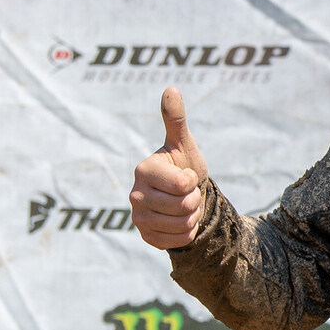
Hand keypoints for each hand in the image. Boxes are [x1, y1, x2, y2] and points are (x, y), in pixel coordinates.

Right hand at [129, 86, 209, 249]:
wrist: (186, 197)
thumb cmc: (184, 167)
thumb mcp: (184, 144)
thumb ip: (176, 119)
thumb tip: (171, 88)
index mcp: (143, 170)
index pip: (184, 185)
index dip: (193, 181)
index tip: (185, 175)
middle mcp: (134, 195)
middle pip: (184, 206)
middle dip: (194, 200)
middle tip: (186, 193)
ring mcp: (138, 217)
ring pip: (183, 224)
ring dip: (192, 216)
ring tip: (183, 205)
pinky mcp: (146, 237)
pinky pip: (179, 240)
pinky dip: (188, 232)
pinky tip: (179, 221)